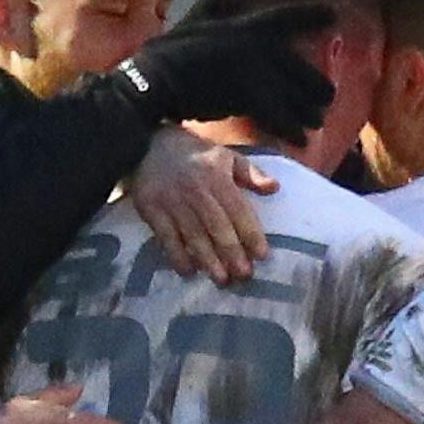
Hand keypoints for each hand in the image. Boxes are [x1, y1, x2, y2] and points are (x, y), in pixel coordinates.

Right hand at [113, 3, 335, 143]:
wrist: (155, 80)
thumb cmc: (170, 56)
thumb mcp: (201, 28)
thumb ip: (225, 31)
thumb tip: (231, 26)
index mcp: (245, 26)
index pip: (287, 17)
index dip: (311, 15)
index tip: (333, 17)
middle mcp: (256, 44)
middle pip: (302, 67)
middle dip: (317, 87)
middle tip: (327, 99)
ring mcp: (254, 68)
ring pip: (295, 95)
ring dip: (307, 112)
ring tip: (314, 124)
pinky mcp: (248, 95)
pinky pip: (279, 116)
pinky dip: (290, 130)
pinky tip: (300, 140)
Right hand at [127, 128, 276, 283]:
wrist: (148, 143)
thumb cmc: (195, 154)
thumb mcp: (226, 156)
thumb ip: (252, 173)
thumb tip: (275, 188)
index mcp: (217, 178)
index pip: (238, 210)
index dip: (251, 233)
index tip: (262, 255)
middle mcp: (196, 192)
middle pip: (217, 227)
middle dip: (232, 253)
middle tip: (244, 275)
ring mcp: (172, 202)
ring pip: (194, 236)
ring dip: (208, 260)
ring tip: (222, 279)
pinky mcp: (152, 210)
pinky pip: (166, 237)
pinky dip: (177, 256)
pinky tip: (188, 271)